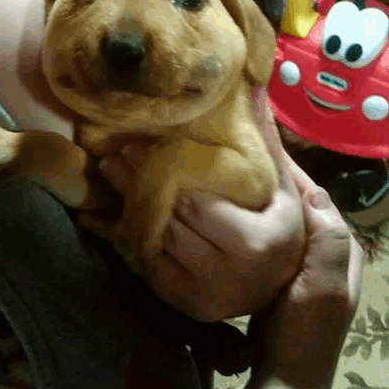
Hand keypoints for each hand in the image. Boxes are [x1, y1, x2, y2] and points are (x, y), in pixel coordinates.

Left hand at [79, 87, 306, 320]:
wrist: (279, 280)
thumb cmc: (278, 222)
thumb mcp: (279, 182)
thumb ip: (264, 138)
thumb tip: (256, 83)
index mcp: (260, 241)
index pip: (198, 205)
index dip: (165, 175)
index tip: (138, 146)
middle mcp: (232, 275)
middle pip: (170, 224)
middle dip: (138, 187)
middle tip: (114, 156)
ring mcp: (206, 295)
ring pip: (154, 245)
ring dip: (126, 210)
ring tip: (110, 176)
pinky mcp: (185, 305)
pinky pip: (146, 268)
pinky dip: (127, 240)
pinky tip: (109, 215)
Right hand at [246, 182, 363, 388]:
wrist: (287, 376)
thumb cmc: (306, 331)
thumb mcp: (324, 287)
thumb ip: (328, 240)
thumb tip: (314, 190)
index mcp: (341, 247)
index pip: (318, 198)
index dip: (295, 173)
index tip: (266, 149)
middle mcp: (323, 250)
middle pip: (299, 206)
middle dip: (276, 183)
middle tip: (244, 162)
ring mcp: (299, 262)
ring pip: (281, 219)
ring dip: (262, 201)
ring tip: (234, 182)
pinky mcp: (277, 273)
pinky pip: (267, 237)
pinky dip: (252, 222)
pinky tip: (231, 215)